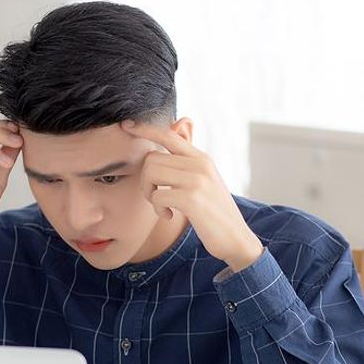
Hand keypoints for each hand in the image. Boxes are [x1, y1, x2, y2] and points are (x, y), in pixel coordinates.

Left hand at [121, 120, 262, 272]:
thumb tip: (172, 139)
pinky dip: (158, 209)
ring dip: (149, 193)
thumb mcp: (205, 183)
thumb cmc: (215, 214)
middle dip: (145, 180)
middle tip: (155, 197)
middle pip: (152, 158)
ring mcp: (197, 180)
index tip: (127, 125)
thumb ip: (187, 165)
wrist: (236, 238)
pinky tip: (169, 216)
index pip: (169, 134)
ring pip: (151, 173)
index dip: (145, 128)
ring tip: (162, 207)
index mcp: (202, 158)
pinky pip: (157, 196)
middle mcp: (200, 164)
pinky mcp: (192, 198)